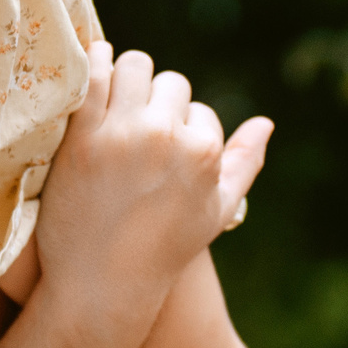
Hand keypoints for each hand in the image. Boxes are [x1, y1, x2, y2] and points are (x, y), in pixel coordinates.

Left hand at [29, 43, 269, 343]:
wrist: (102, 283)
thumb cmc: (164, 251)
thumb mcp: (217, 212)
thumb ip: (244, 163)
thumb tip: (266, 122)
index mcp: (203, 151)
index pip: (198, 109)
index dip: (181, 126)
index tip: (163, 147)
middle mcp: (166, 136)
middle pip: (170, 82)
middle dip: (158, 98)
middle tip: (139, 120)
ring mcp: (122, 133)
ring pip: (133, 65)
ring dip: (127, 75)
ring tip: (116, 95)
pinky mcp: (81, 134)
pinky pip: (91, 76)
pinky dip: (94, 64)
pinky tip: (91, 70)